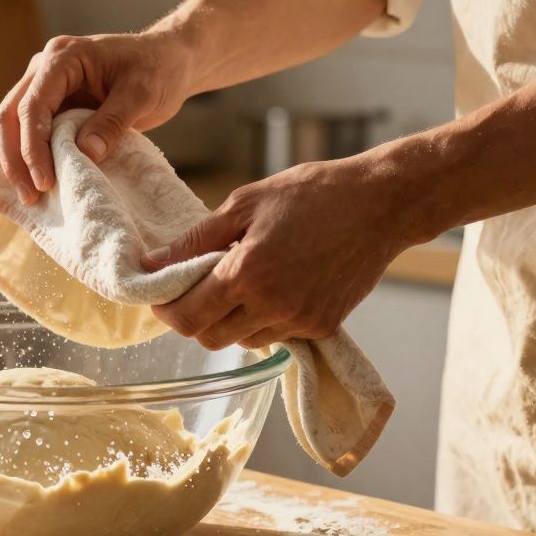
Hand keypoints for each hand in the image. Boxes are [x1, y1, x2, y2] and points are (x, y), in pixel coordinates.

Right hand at [0, 30, 196, 204]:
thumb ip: (113, 122)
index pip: (33, 105)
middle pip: (10, 115)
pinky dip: (29, 158)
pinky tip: (34, 183)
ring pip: (12, 126)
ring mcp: (45, 87)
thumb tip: (85, 154)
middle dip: (15, 159)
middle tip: (30, 196)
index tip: (45, 181)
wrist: (168, 62)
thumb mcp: (142, 94)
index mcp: (63, 57)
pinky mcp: (52, 105)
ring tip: (31, 197)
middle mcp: (44, 69)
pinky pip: (29, 133)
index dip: (33, 146)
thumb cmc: (157, 69)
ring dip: (17, 162)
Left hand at [142, 155, 423, 349]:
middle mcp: (273, 306)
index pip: (188, 317)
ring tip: (236, 284)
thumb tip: (152, 264)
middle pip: (210, 338)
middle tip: (193, 290)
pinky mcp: (322, 327)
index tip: (161, 296)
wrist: (383, 204)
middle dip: (193, 319)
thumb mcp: (245, 203)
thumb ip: (194, 240)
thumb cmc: (313, 194)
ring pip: (242, 342)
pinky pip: (275, 337)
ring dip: (227, 322)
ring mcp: (300, 321)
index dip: (166, 311)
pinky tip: (268, 289)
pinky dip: (260, 321)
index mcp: (247, 273)